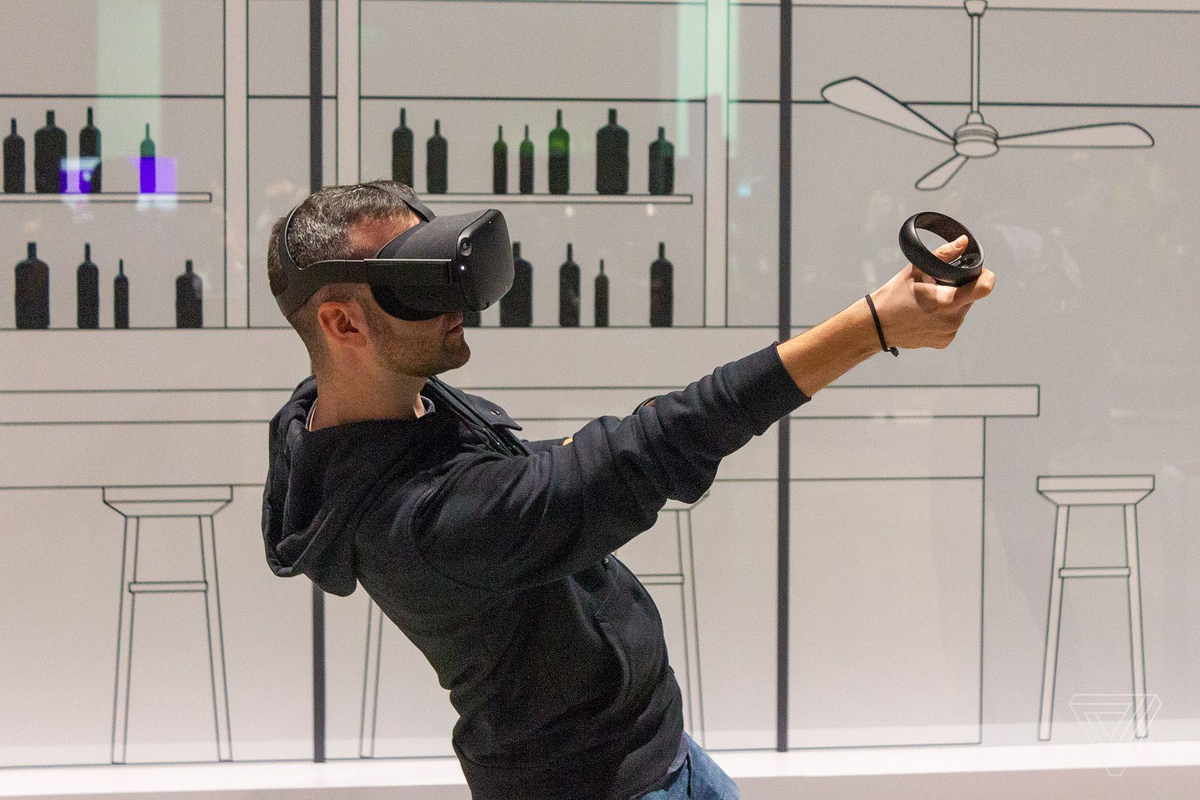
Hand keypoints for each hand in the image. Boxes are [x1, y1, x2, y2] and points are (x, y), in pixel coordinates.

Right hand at [868, 235, 995, 349]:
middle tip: (936, 288)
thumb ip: (943, 254)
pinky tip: (926, 316)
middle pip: (971, 297)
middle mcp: (952, 320)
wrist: (876, 326)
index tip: (976, 273)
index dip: (985, 276)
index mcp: (947, 301)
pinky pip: (953, 324)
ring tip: (928, 303)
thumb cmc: (893, 296)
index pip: (985, 287)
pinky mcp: (944, 342)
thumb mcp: (915, 270)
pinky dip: (944, 317)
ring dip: (952, 303)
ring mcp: (949, 333)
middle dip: (959, 289)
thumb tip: (963, 243)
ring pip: (962, 311)